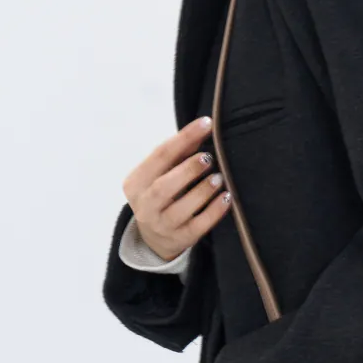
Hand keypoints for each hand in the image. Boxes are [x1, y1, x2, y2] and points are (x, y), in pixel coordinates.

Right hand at [122, 117, 231, 260]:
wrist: (154, 238)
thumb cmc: (161, 196)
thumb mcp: (161, 174)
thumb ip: (179, 153)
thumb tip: (203, 127)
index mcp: (136, 183)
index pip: (159, 155)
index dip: (184, 138)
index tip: (207, 123)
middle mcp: (144, 206)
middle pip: (163, 187)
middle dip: (188, 170)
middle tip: (208, 158)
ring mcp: (161, 225)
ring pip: (180, 209)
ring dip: (202, 191)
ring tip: (219, 178)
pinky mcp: (180, 239)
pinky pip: (198, 226)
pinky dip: (214, 211)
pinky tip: (226, 198)